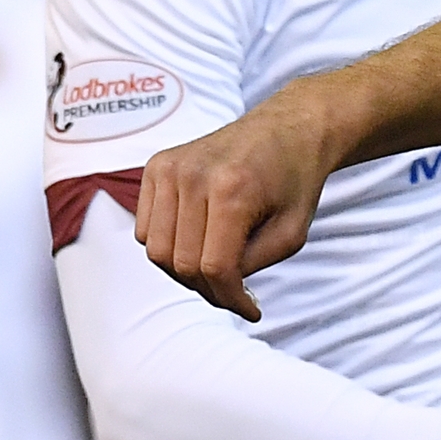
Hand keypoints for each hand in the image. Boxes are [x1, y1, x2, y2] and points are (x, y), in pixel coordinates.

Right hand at [137, 85, 351, 320]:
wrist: (289, 129)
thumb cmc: (294, 182)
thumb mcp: (291, 234)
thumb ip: (250, 266)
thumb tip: (214, 289)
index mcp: (231, 189)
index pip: (213, 267)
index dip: (230, 298)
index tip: (251, 310)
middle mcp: (192, 175)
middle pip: (179, 263)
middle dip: (208, 289)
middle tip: (235, 292)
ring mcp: (169, 167)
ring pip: (156, 249)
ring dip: (184, 270)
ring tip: (218, 268)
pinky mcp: (156, 166)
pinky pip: (146, 228)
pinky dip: (168, 245)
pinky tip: (199, 240)